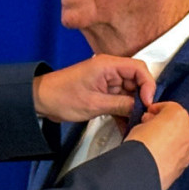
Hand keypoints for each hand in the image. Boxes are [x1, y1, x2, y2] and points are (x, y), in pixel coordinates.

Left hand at [33, 54, 154, 122]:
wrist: (40, 100)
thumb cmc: (60, 96)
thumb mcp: (94, 104)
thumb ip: (121, 105)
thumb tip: (140, 108)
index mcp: (107, 65)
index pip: (139, 69)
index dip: (148, 85)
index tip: (147, 102)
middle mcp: (109, 70)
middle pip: (136, 81)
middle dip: (141, 99)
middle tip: (142, 115)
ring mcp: (106, 81)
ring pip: (129, 93)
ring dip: (132, 108)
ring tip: (133, 123)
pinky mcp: (102, 91)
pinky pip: (119, 100)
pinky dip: (122, 111)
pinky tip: (124, 125)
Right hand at [124, 100, 188, 189]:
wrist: (143, 171)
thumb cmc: (140, 145)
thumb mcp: (139, 125)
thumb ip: (149, 122)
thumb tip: (150, 123)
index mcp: (178, 115)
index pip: (169, 107)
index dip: (157, 109)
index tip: (149, 113)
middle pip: (180, 122)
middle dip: (168, 123)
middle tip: (153, 126)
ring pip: (182, 139)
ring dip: (172, 139)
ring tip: (155, 144)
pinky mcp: (186, 164)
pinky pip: (180, 154)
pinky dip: (172, 153)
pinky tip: (159, 156)